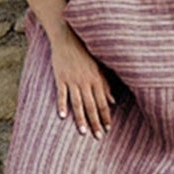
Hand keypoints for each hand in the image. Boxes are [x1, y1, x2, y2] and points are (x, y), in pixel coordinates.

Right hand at [50, 24, 115, 138]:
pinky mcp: (60, 77)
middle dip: (95, 123)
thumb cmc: (85, 52)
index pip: (103, 103)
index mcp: (96, 80)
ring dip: (80, 119)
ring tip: (82, 132)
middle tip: (98, 136)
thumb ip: (105, 85)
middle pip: (92, 106)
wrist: (68, 37)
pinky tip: (63, 116)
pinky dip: (62, 105)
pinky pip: (61, 94)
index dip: (106, 117)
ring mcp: (72, 80)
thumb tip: (113, 101)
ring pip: (78, 103)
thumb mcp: (99, 67)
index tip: (108, 129)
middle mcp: (86, 82)